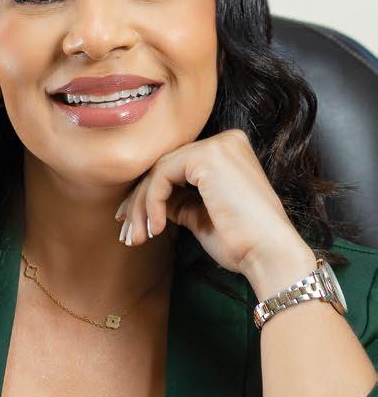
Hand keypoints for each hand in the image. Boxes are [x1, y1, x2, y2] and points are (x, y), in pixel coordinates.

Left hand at [115, 129, 315, 288]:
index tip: (133, 223)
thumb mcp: (201, 216)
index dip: (149, 194)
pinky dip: (152, 203)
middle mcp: (225, 141)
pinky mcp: (208, 156)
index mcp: (228, 152)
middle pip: (165, 167)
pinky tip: (156, 228)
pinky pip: (163, 176)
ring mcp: (218, 145)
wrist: (269, 255)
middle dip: (140, 202)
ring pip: (159, 171)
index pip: (177, 167)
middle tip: (128, 233)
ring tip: (136, 237)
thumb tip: (151, 200)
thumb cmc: (242, 242)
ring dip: (141, 207)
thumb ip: (179, 201)